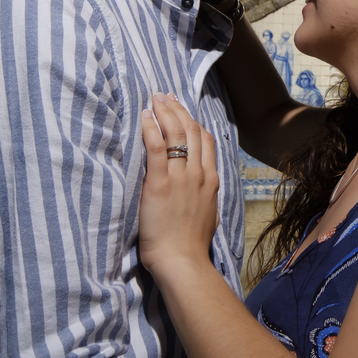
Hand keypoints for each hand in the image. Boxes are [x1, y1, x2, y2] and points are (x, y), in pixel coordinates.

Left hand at [138, 93, 219, 284]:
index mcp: (211, 180)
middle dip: (178, 110)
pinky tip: (145, 117)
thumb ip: (205, 197)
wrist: (183, 261)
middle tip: (166, 96)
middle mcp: (199, 173)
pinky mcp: (159, 183)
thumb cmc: (191, 245)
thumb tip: (201, 191)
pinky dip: (151, 129)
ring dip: (165, 112)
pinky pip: (156, 148)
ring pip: (176, 134)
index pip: (207, 141)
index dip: (194, 121)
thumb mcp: (208, 215)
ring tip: (155, 99)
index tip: (183, 111)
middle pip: (192, 131)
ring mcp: (181, 177)